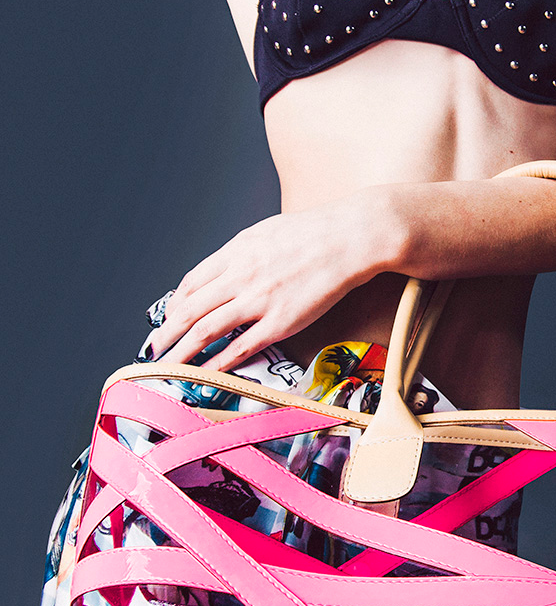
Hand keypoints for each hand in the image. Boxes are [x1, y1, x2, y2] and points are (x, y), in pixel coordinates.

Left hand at [146, 194, 390, 371]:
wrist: (349, 238)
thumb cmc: (314, 233)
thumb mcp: (266, 232)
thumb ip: (242, 253)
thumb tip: (226, 271)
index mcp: (235, 252)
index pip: (192, 283)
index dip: (174, 305)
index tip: (169, 318)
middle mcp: (239, 276)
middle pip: (189, 310)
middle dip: (167, 333)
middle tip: (154, 348)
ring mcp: (258, 300)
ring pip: (205, 330)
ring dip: (181, 351)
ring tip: (167, 366)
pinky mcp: (280, 321)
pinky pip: (240, 347)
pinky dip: (217, 362)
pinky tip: (205, 373)